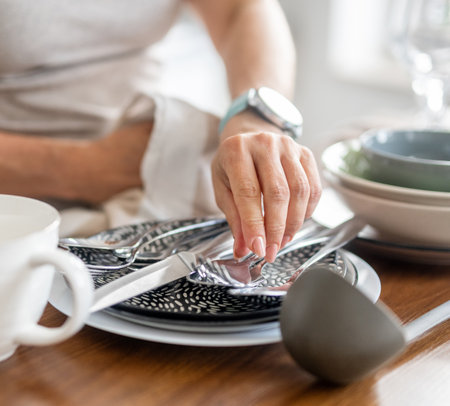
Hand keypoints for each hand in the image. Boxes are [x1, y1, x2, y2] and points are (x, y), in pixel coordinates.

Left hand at [211, 125, 321, 262]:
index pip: (248, 192)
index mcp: (236, 150)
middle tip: (271, 251)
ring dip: (293, 223)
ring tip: (282, 241)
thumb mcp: (223, 189)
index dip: (254, 224)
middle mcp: (264, 143)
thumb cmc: (232, 166)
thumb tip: (243, 250)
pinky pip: (313, 187)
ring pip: (300, 191)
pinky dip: (307, 211)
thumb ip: (234, 219)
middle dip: (276, 229)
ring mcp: (288, 146)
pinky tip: (295, 223)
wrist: (248, 138)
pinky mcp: (305, 153)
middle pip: (278, 193)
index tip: (258, 248)